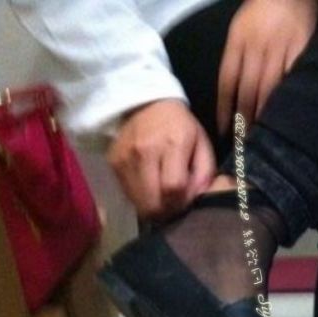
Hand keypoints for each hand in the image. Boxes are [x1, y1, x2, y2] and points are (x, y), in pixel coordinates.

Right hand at [107, 99, 216, 218]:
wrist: (146, 103)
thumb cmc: (180, 128)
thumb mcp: (202, 145)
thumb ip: (204, 175)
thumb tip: (196, 201)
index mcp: (172, 144)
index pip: (173, 189)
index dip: (181, 202)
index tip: (185, 200)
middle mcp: (145, 151)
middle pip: (152, 202)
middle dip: (166, 211)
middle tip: (172, 205)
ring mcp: (125, 157)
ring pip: (138, 203)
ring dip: (152, 206)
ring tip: (161, 196)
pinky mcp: (112, 162)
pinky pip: (127, 194)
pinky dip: (139, 197)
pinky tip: (148, 186)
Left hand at [217, 0, 317, 134]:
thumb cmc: (260, 14)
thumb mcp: (238, 31)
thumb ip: (235, 61)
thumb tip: (231, 98)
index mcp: (238, 41)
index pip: (227, 81)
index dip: (225, 108)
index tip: (224, 130)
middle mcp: (257, 46)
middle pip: (248, 89)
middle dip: (245, 117)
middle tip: (245, 140)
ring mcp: (279, 48)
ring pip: (269, 88)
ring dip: (265, 114)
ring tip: (263, 134)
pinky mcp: (300, 50)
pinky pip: (292, 80)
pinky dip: (288, 99)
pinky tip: (286, 114)